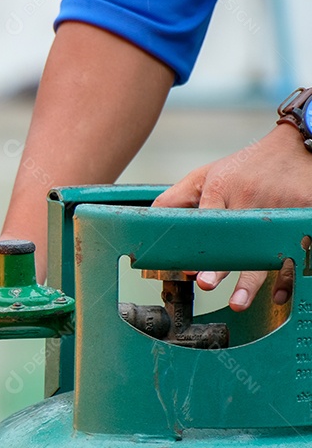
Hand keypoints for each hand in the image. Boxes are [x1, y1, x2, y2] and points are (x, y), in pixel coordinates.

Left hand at [154, 124, 311, 309]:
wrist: (294, 146)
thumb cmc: (244, 166)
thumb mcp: (206, 175)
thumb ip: (177, 198)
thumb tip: (151, 221)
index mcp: (223, 188)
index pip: (207, 219)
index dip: (199, 244)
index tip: (191, 268)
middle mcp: (251, 198)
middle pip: (236, 238)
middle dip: (222, 265)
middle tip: (206, 284)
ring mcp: (280, 207)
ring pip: (266, 249)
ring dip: (255, 279)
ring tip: (239, 301)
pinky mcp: (304, 213)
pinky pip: (295, 248)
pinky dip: (287, 273)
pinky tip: (277, 292)